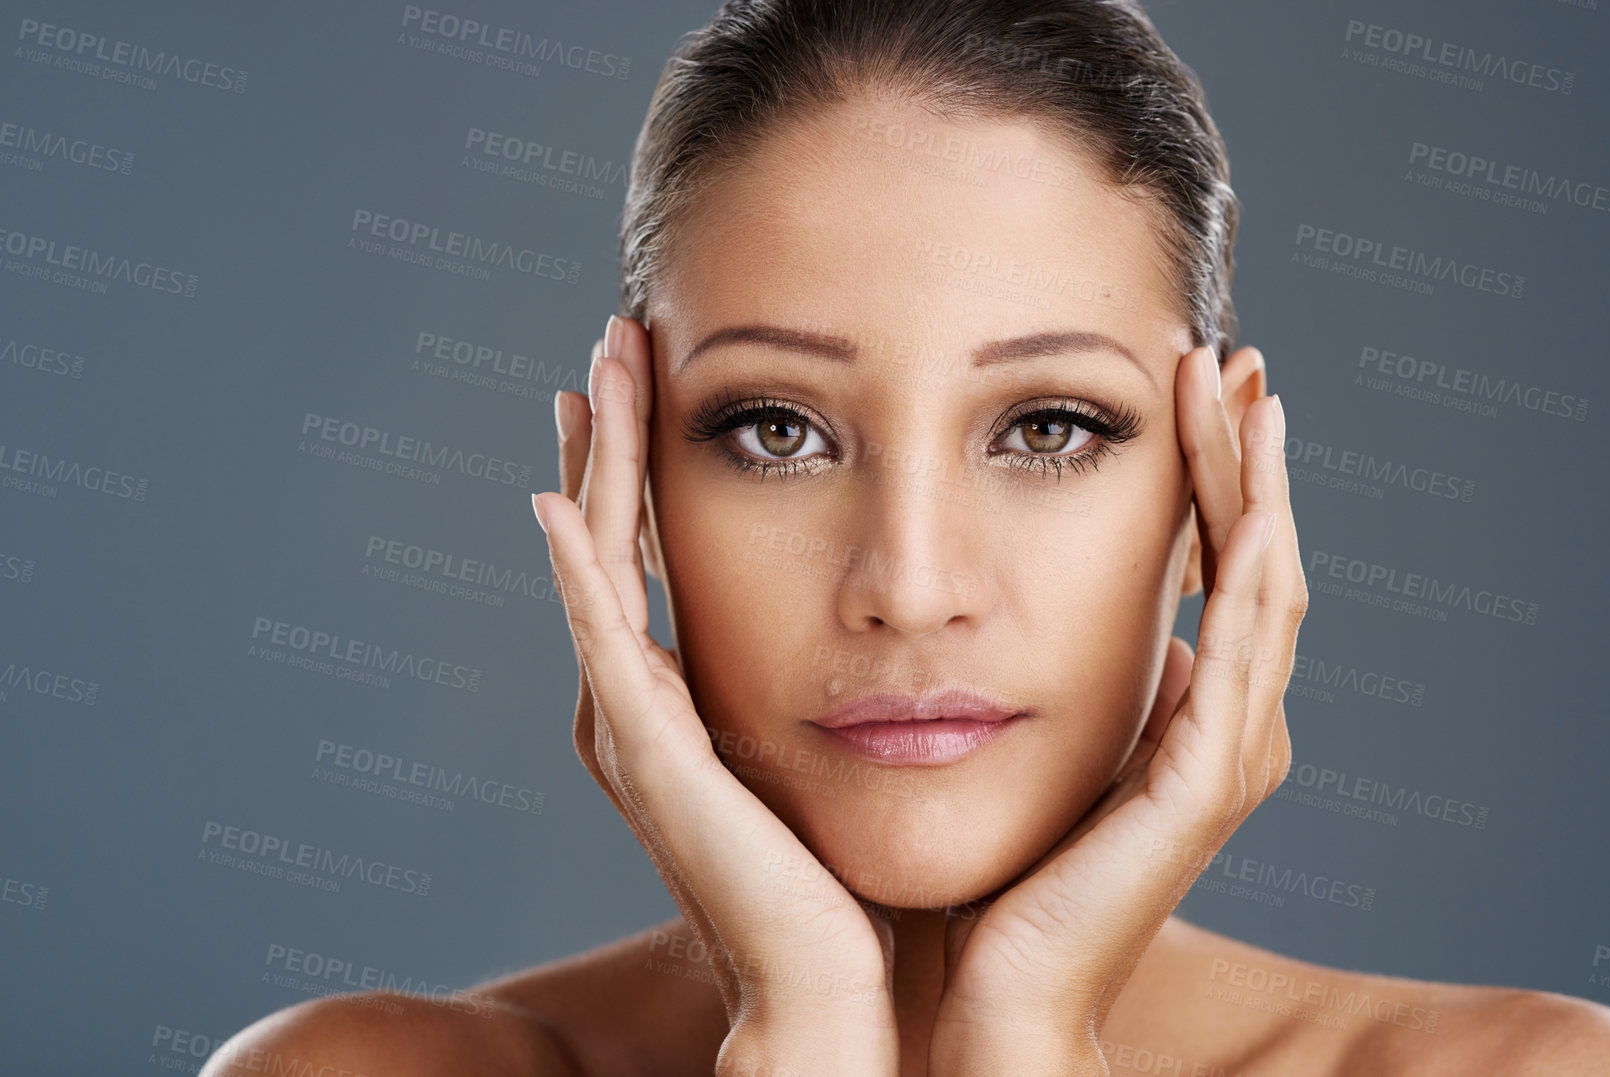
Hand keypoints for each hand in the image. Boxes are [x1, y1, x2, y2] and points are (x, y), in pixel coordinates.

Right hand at [536, 316, 900, 1075]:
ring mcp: (637, 726)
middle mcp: (645, 706)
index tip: (666, 377)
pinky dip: (578, 568)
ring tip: (601, 367)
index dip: (653, 464)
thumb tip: (919, 625)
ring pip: (599, 564)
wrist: (839, 986)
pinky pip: (603, 637)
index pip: (659, 553)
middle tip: (618, 337)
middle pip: (614, 539)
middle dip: (616, 435)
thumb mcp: (845, 750)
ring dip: (598, 462)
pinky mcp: (647, 752)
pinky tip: (563, 499)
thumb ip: (850, 685)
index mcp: (689, 702)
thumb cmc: (855, 880)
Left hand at [927, 345, 1307, 1074]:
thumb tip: (1112, 633)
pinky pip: (1245, 639)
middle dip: (1246, 453)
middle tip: (1234, 354)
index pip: (1222, 570)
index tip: (1195, 387)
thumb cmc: (1007, 884)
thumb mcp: (1049, 753)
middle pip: (1259, 557)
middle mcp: (1232, 729)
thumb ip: (1090, 692)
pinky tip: (1241, 486)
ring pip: (1267, 580)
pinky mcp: (1207, 778)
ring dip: (1254, 477)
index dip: (1216, 476)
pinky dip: (1249, 554)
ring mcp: (1229, 752)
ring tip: (1238, 383)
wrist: (1001, 1000)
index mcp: (1196, 721)